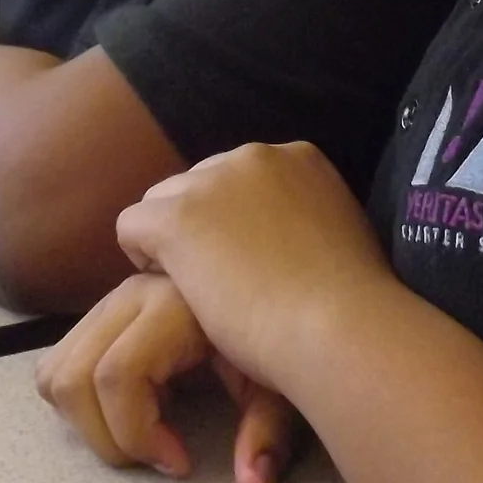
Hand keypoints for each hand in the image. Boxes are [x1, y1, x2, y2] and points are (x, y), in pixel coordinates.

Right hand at [37, 273, 301, 482]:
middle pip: (72, 378)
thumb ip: (265, 437)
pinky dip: (81, 396)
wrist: (291, 296)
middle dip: (105, 437)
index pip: (117, 375)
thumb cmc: (285, 340)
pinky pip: (62, 359)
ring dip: (87, 418)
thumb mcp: (278, 386)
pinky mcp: (107, 310)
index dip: (136, 432)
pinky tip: (135, 404)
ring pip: (56, 369)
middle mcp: (134, 294)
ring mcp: (115, 299)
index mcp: (173, 306)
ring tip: (143, 431)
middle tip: (155, 456)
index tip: (179, 462)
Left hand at [114, 143, 391, 389]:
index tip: (249, 262)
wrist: (340, 327)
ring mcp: (213, 182)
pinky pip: (131, 226)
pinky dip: (142, 257)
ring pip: (161, 202)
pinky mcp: (178, 217)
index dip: (235, 222)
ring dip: (174, 242)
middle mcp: (254, 156)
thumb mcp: (341, 238)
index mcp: (299, 158)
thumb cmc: (351, 306)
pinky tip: (171, 291)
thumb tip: (287, 238)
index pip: (240, 178)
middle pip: (198, 183)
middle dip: (203, 226)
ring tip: (197, 290)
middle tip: (219, 280)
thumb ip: (308, 222)